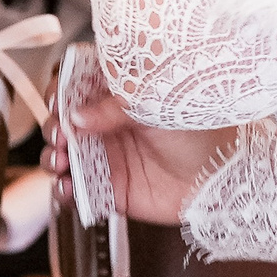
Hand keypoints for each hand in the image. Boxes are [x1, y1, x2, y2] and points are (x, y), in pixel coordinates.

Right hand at [44, 82, 235, 226]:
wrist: (223, 176)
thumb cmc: (201, 130)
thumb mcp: (155, 104)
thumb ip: (114, 108)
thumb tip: (77, 116)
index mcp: (119, 95)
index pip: (78, 85)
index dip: (62, 90)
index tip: (59, 99)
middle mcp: (109, 124)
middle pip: (63, 122)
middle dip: (54, 128)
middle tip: (62, 135)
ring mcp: (108, 157)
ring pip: (63, 155)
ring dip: (53, 157)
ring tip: (62, 162)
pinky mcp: (111, 189)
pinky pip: (77, 191)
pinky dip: (64, 191)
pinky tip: (67, 188)